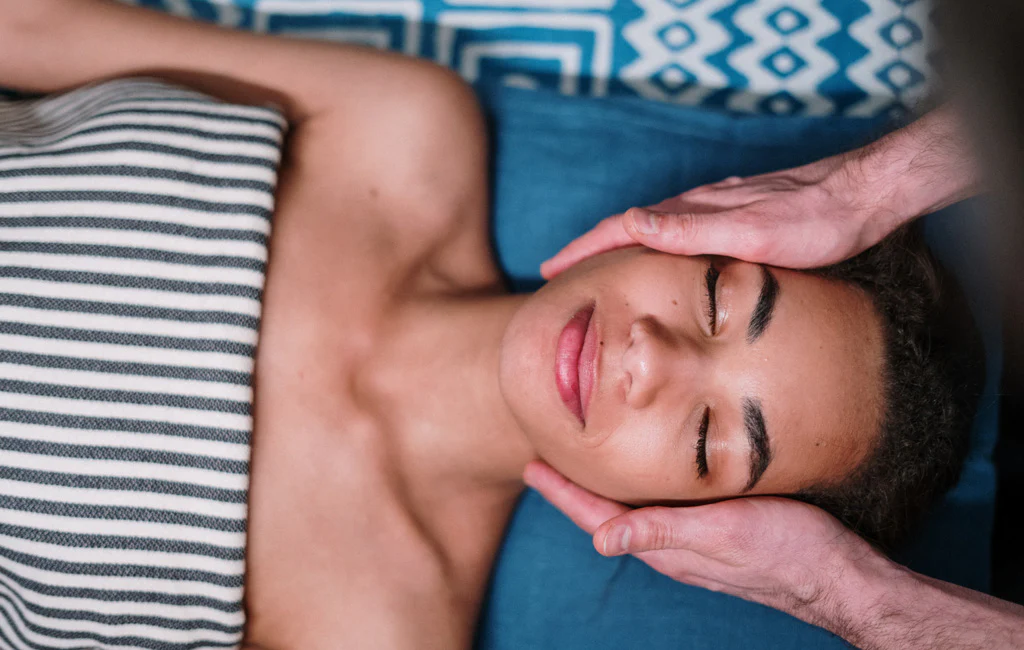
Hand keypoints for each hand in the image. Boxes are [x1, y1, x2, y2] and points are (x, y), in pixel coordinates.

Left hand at [523, 460, 886, 624]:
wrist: (840, 575)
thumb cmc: (787, 550)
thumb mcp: (723, 534)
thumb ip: (664, 532)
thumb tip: (601, 541)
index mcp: (666, 546)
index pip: (598, 517)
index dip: (563, 492)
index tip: (532, 466)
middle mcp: (673, 546)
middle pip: (608, 514)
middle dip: (574, 489)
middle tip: (545, 460)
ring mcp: (694, 542)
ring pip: (635, 511)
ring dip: (604, 489)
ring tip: (582, 466)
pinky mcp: (717, 532)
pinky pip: (663, 509)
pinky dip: (641, 489)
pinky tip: (647, 476)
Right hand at [541, 155, 889, 277]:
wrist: (862, 197)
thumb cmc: (812, 221)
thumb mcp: (750, 232)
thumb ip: (689, 229)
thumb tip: (628, 224)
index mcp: (692, 214)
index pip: (619, 229)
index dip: (581, 250)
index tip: (549, 270)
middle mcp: (698, 209)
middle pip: (627, 229)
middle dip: (589, 250)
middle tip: (559, 274)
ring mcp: (715, 212)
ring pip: (651, 231)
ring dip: (617, 249)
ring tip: (596, 271)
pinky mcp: (734, 218)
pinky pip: (677, 234)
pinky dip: (652, 248)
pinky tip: (659, 260)